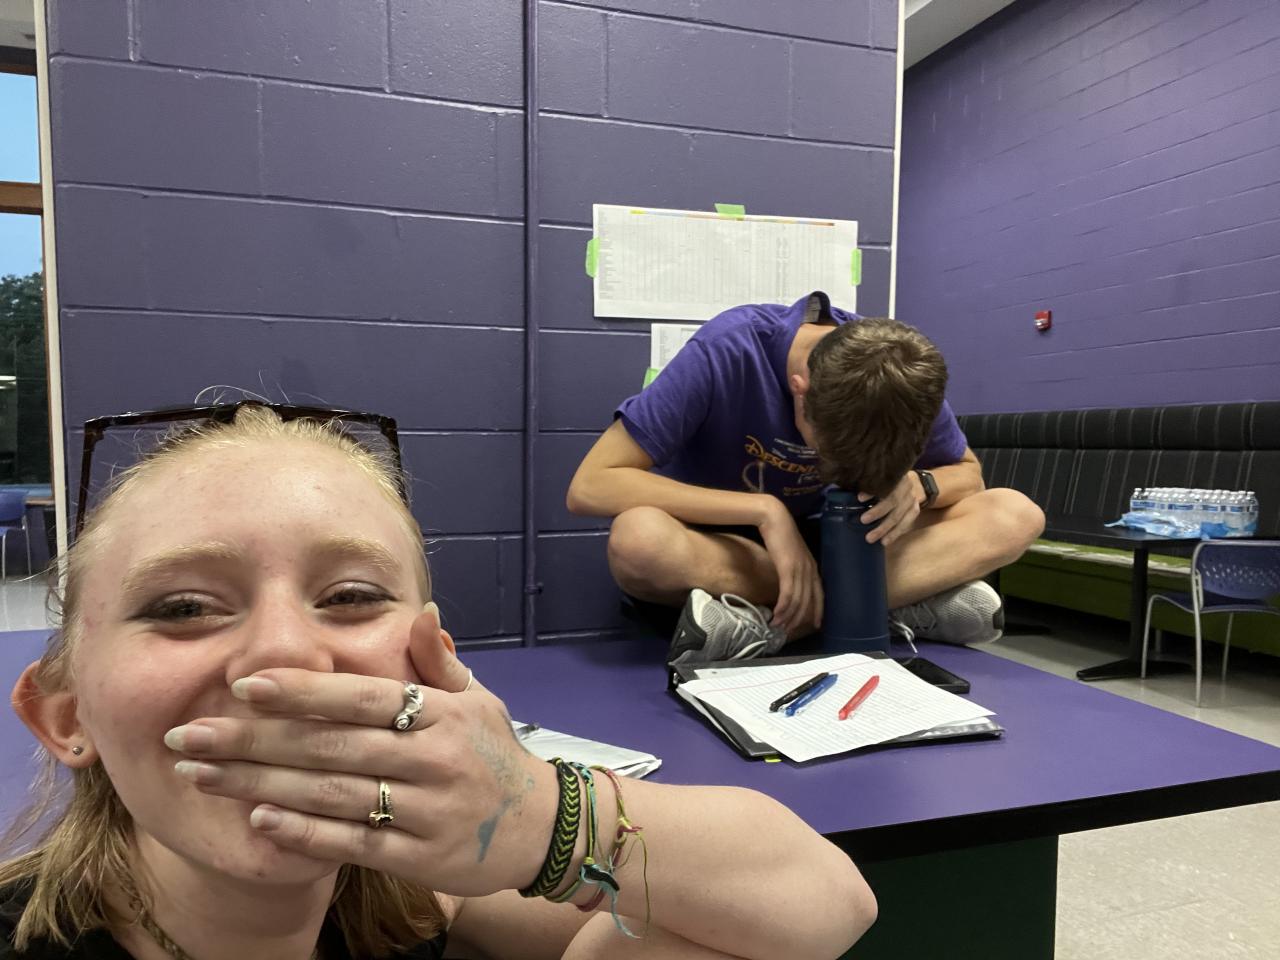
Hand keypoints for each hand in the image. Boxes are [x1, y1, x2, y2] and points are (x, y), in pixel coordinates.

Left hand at [165, 605, 556, 897]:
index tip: (244, 684)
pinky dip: (304, 834)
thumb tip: (421, 612)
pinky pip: (353, 844)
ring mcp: (427, 812)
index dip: (303, 690)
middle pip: (331, 747)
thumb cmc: (492, 753)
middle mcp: (433, 759)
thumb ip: (437, 663)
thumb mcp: (475, 699)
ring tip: (202, 777)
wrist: (541, 825)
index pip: (362, 697)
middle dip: (253, 741)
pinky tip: (258, 821)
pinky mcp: (422, 858)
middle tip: (190, 736)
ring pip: (332, 796)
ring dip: (260, 787)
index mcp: (440, 714)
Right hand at [758, 501, 822, 634]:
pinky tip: (776, 614)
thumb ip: (794, 566)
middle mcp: (810, 570)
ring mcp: (800, 569)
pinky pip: (788, 593)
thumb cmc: (780, 534)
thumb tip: (789, 580)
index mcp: (813, 566)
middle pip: (808, 601)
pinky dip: (783, 607)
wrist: (774, 518)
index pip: (820, 593)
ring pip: (798, 600)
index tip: (816, 624)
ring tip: (779, 626)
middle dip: (800, 618)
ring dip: (788, 616)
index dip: (818, 610)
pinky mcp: (788, 568)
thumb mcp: (791, 553)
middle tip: (789, 630)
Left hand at [859, 472, 922, 546]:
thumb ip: (871, 485)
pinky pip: (906, 524)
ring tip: (872, 538)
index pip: (885, 484)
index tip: (859, 499)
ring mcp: (912, 500)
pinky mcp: (915, 510)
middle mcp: (906, 487)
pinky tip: (886, 541)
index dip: (872, 492)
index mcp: (896, 476)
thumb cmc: (890, 482)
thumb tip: (855, 494)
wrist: (915, 483)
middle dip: (877, 512)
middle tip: (863, 521)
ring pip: (899, 516)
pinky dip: (895, 533)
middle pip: (892, 501)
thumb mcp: (882, 478)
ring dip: (885, 529)